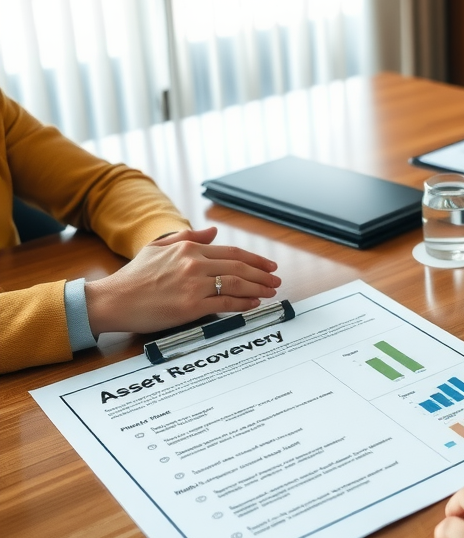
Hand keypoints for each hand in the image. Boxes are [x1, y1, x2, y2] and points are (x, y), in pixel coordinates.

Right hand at [84, 226, 280, 335]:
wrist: (112, 300)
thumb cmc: (133, 276)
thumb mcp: (157, 248)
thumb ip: (187, 237)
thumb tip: (213, 231)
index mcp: (188, 249)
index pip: (231, 252)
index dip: (254, 259)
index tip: (268, 265)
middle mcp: (193, 264)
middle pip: (239, 267)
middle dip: (262, 273)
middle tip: (276, 279)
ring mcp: (193, 285)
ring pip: (236, 283)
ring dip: (258, 287)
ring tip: (271, 291)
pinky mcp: (191, 307)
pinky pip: (225, 303)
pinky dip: (243, 303)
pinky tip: (254, 303)